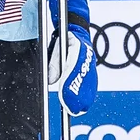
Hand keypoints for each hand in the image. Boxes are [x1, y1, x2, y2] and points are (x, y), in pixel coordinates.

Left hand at [57, 0, 97, 115]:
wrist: (76, 28)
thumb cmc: (63, 38)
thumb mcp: (55, 47)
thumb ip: (53, 64)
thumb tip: (49, 81)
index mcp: (78, 48)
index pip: (73, 69)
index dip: (68, 85)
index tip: (64, 97)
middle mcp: (86, 56)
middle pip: (83, 80)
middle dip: (77, 96)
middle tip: (71, 109)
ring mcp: (89, 63)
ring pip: (89, 83)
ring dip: (83, 98)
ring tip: (77, 110)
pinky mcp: (90, 69)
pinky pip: (91, 84)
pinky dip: (87, 95)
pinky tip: (82, 105)